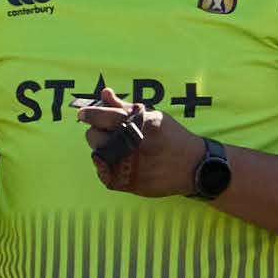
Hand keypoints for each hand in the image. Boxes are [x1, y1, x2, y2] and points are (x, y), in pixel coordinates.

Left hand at [80, 89, 204, 197]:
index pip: (102, 117)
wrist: (194, 166)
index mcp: (137, 125)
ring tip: (116, 147)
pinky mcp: (129, 183)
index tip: (83, 114)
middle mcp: (131, 146)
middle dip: (96, 132)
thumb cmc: (172, 136)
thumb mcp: (153, 116)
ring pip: (97, 155)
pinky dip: (105, 167)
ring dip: (102, 149)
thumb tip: (104, 93)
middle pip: (93, 137)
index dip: (89, 114)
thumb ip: (125, 106)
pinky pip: (104, 175)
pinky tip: (116, 161)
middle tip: (106, 132)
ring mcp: (129, 167)